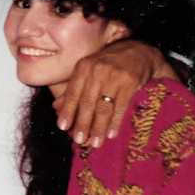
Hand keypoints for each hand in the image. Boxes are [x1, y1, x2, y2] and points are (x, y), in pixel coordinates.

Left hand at [54, 40, 176, 147]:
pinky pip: (120, 106)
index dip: (67, 111)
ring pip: (103, 107)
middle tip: (79, 140)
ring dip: (98, 127)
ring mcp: (114, 75)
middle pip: (87, 102)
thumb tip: (56, 108)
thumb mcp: (89, 71)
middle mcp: (97, 70)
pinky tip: (111, 134)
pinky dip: (115, 122)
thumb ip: (74, 89)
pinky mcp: (130, 82)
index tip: (63, 127)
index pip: (72, 92)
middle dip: (82, 123)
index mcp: (83, 67)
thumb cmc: (110, 63)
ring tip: (95, 143)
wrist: (139, 52)